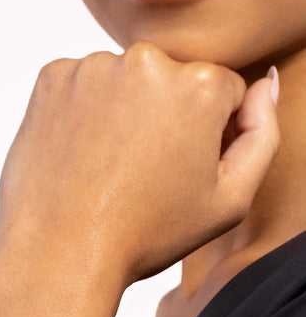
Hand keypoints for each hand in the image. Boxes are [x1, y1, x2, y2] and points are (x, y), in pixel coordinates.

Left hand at [0, 41, 279, 290]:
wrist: (62, 254)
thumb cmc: (143, 236)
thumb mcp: (228, 202)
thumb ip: (262, 136)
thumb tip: (262, 87)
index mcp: (200, 87)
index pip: (222, 92)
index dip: (208, 134)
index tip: (181, 169)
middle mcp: (147, 62)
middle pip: (171, 81)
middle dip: (164, 117)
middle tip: (143, 174)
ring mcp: (94, 67)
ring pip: (124, 82)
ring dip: (122, 113)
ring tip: (109, 170)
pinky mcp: (52, 78)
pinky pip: (81, 86)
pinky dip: (82, 113)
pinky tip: (81, 156)